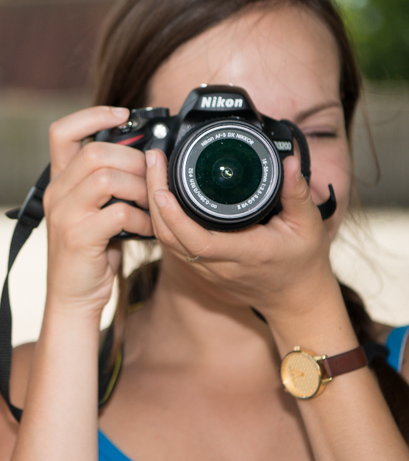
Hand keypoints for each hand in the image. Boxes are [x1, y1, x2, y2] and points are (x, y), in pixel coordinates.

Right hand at [42, 106, 152, 319]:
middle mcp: (56, 194)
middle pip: (94, 152)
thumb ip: (106, 186)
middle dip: (132, 159)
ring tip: (150, 204)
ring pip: (106, 178)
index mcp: (58, 183)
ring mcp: (64, 215)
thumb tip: (145, 159)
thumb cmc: (89, 254)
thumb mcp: (91, 212)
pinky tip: (148, 229)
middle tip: (149, 177)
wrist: (71, 298)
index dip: (92, 115)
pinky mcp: (78, 238)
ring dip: (139, 188)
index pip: (62, 132)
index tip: (123, 114)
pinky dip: (142, 218)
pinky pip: (119, 213)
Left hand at [144, 148, 335, 321]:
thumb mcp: (308, 226)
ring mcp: (205, 269)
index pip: (198, 239)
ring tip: (152, 170)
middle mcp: (219, 265)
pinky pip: (172, 243)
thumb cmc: (303, 264)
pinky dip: (161, 218)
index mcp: (245, 253)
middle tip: (153, 160)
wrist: (295, 300)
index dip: (175, 216)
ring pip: (166, 240)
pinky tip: (159, 194)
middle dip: (154, 196)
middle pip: (171, 236)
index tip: (163, 188)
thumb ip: (298, 193)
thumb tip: (289, 161)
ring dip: (153, 206)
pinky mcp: (200, 268)